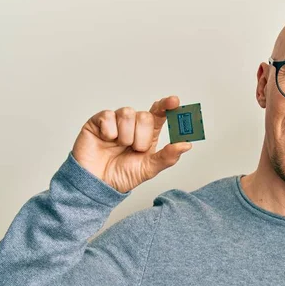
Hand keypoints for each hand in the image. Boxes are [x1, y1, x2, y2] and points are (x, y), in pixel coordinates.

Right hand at [71, 96, 191, 192]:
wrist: (97, 184)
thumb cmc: (122, 176)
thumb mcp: (149, 169)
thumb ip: (168, 157)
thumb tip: (186, 145)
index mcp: (147, 134)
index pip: (160, 114)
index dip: (167, 105)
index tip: (175, 101)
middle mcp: (133, 125)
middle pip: (145, 115)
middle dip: (142, 136)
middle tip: (134, 149)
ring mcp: (116, 122)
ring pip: (127, 113)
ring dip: (126, 135)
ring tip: (119, 146)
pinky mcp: (98, 121)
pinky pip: (108, 115)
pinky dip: (109, 132)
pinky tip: (106, 141)